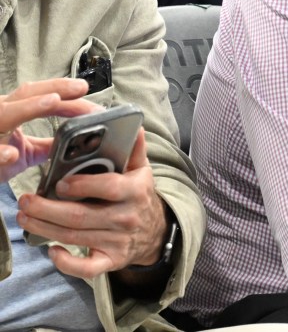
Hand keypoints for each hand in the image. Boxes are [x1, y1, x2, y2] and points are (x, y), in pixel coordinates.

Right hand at [0, 79, 97, 181]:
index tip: (88, 92)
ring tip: (53, 101)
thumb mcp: (24, 151)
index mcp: (9, 111)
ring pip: (4, 114)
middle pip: (25, 94)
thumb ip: (48, 145)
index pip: (39, 95)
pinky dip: (0, 153)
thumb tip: (78, 141)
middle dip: (54, 89)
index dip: (64, 91)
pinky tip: (12, 154)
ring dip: (28, 107)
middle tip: (81, 88)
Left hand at [16, 129, 168, 277]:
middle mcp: (126, 218)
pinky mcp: (110, 261)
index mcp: (135, 191)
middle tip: (25, 201)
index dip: (81, 185)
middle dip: (47, 209)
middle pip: (80, 216)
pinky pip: (86, 269)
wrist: (155, 233)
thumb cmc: (140, 197)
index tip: (59, 182)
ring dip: (44, 228)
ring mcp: (118, 242)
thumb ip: (134, 149)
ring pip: (74, 237)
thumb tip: (132, 126)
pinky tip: (51, 250)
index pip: (107, 187)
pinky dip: (67, 263)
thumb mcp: (141, 171)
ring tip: (24, 217)